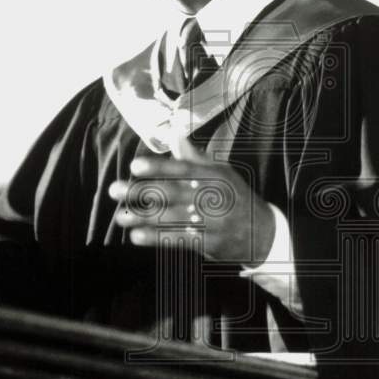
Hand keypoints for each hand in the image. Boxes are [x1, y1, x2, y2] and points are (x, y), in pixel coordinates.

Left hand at [108, 136, 275, 264]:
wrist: (263, 233)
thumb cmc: (235, 197)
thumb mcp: (221, 173)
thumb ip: (195, 158)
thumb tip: (175, 134)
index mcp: (214, 177)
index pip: (183, 169)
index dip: (158, 168)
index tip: (135, 166)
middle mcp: (213, 198)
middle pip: (172, 194)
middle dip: (141, 192)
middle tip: (115, 190)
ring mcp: (211, 222)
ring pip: (172, 218)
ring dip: (143, 218)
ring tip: (120, 217)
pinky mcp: (209, 244)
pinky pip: (179, 240)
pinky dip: (157, 239)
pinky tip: (137, 237)